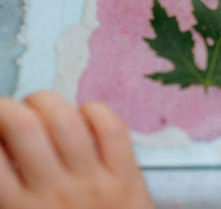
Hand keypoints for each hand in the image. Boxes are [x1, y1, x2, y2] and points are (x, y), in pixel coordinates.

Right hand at [0, 93, 153, 208]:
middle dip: (7, 107)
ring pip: (67, 120)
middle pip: (24, 126)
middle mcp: (52, 195)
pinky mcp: (126, 176)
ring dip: (48, 104)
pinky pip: (112, 129)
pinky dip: (95, 111)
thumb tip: (2, 160)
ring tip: (42, 109)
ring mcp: (92, 183)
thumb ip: (7, 197)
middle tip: (7, 113)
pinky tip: (84, 115)